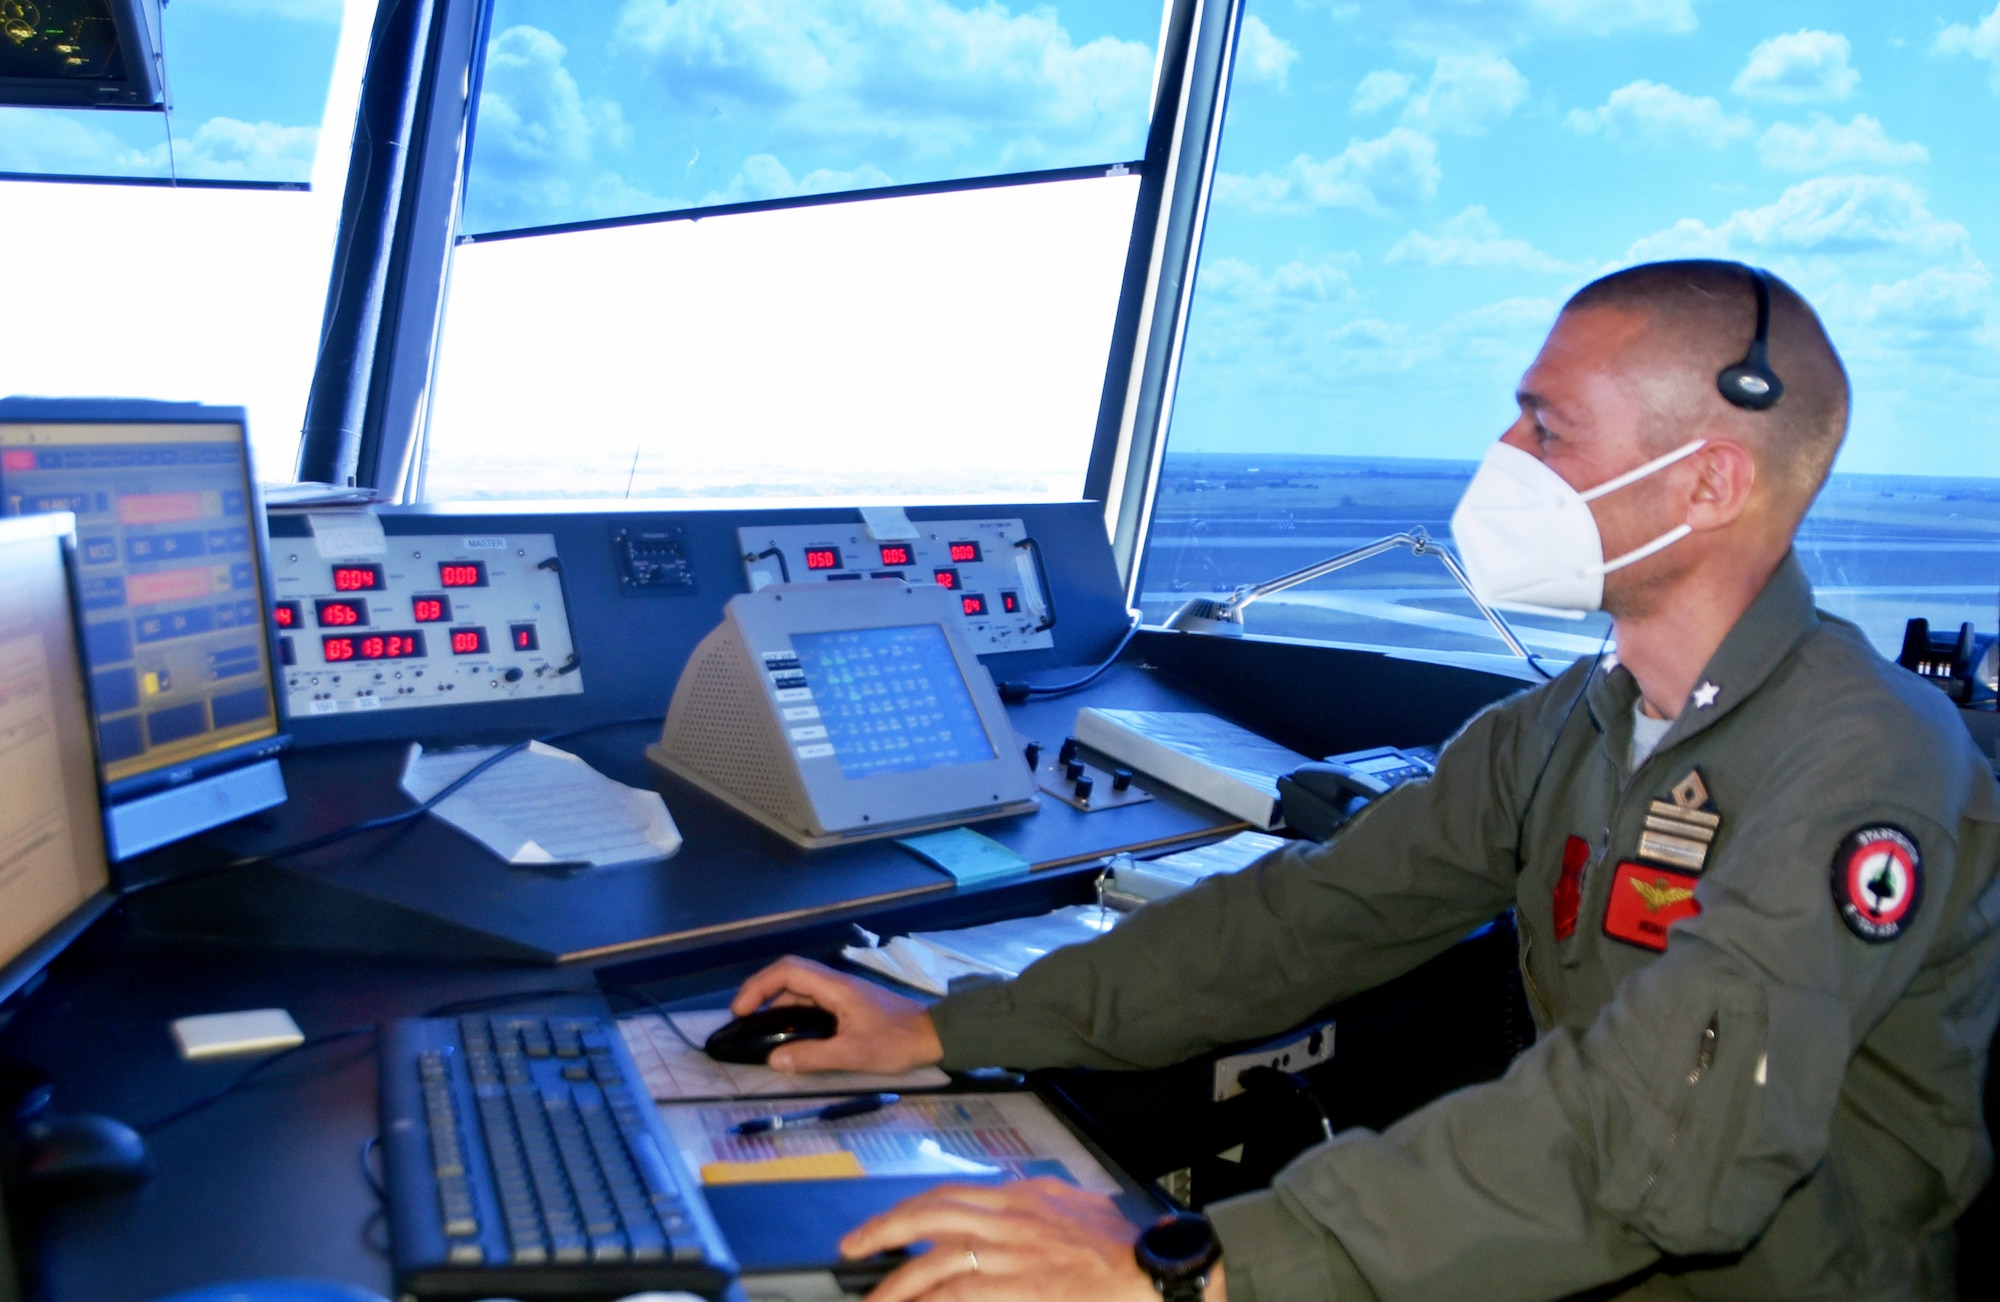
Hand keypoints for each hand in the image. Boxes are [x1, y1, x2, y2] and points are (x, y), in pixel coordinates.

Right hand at [729, 955, 942, 1073]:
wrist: (933, 1035)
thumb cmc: (896, 1042)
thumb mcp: (852, 1054)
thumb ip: (812, 1056)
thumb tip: (773, 1060)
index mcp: (835, 987)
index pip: (788, 971)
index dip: (758, 986)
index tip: (740, 1010)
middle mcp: (836, 984)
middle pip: (790, 976)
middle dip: (761, 993)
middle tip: (743, 1020)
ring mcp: (843, 993)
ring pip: (801, 991)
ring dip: (777, 1006)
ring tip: (761, 1033)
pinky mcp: (849, 1004)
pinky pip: (813, 1003)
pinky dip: (794, 1015)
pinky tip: (790, 1037)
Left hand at [841, 1178, 1177, 1301]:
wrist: (1148, 1269)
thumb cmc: (1120, 1246)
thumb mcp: (1075, 1204)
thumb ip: (1039, 1200)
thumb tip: (1019, 1196)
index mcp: (1018, 1197)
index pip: (948, 1195)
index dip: (908, 1208)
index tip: (885, 1224)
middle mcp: (1006, 1217)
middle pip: (926, 1216)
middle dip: (882, 1231)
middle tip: (852, 1248)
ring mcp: (1007, 1252)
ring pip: (932, 1260)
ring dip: (895, 1282)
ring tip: (871, 1300)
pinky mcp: (1012, 1286)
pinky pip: (955, 1294)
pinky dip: (928, 1301)